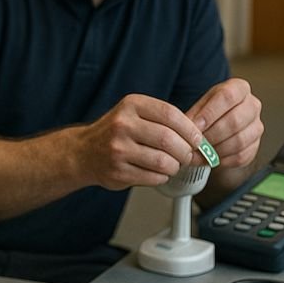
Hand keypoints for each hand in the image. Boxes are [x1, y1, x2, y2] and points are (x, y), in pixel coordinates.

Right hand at [75, 94, 203, 189]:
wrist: (84, 152)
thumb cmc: (117, 133)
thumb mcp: (135, 114)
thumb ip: (163, 120)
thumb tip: (199, 138)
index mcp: (131, 105)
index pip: (170, 114)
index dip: (190, 129)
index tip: (198, 139)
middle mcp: (123, 124)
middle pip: (169, 140)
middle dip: (185, 151)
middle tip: (187, 156)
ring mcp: (118, 149)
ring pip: (163, 162)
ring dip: (174, 166)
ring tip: (171, 164)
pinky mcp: (118, 171)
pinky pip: (153, 177)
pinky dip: (161, 177)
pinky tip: (156, 172)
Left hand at [185, 78, 262, 168]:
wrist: (218, 127)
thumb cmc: (209, 113)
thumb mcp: (199, 107)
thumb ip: (194, 115)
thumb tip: (188, 128)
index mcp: (239, 88)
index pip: (227, 97)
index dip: (210, 113)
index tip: (195, 125)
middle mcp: (252, 105)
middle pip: (235, 121)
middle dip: (212, 134)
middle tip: (197, 142)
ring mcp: (256, 126)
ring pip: (239, 141)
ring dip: (217, 149)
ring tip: (201, 151)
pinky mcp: (255, 146)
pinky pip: (241, 156)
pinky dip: (223, 159)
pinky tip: (211, 158)